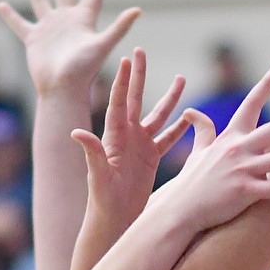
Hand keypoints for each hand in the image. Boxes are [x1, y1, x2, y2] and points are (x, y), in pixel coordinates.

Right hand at [0, 0, 139, 95]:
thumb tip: (138, 9)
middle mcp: (67, 21)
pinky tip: (1, 5)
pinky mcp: (34, 40)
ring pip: (40, 0)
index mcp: (85, 19)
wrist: (62, 90)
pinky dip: (10, 16)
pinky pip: (20, 24)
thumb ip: (119, 27)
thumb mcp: (102, 45)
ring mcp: (49, 29)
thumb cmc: (83, 71)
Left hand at [70, 48, 188, 227]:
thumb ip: (91, 152)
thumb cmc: (103, 200)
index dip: (124, 81)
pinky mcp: (152, 157)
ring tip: (182, 78)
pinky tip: (193, 116)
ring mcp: (140, 145)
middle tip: (141, 51)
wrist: (114, 218)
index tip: (127, 58)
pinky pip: (169, 138)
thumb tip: (76, 132)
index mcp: (114, 136)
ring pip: (159, 115)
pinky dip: (181, 128)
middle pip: (136, 99)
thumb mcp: (98, 175)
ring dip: (170, 98)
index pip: (119, 102)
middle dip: (140, 75)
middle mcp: (127, 136)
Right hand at [152, 64, 269, 233]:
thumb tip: (191, 112)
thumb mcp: (197, 152)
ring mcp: (243, 170)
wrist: (180, 209)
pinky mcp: (244, 192)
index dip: (265, 85)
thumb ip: (201, 131)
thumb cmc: (190, 182)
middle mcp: (239, 150)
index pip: (250, 105)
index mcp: (231, 138)